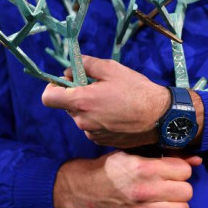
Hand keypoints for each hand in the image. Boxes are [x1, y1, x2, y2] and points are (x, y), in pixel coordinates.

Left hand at [41, 55, 169, 147]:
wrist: (160, 117)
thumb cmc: (136, 90)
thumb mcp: (112, 69)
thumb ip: (86, 65)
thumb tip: (69, 69)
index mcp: (81, 101)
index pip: (48, 97)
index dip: (52, 87)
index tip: (65, 82)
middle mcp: (82, 121)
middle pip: (67, 106)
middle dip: (77, 96)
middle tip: (98, 87)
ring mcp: (91, 134)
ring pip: (81, 117)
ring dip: (89, 108)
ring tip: (112, 101)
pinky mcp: (102, 142)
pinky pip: (92, 128)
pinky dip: (99, 120)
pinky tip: (117, 114)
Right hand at [54, 151, 201, 207]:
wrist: (83, 189)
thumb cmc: (110, 167)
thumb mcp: (134, 154)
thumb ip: (166, 156)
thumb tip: (197, 160)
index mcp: (143, 167)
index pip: (184, 171)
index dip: (181, 170)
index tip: (174, 171)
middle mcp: (144, 190)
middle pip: (186, 191)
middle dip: (182, 187)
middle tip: (172, 186)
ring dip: (180, 206)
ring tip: (171, 201)